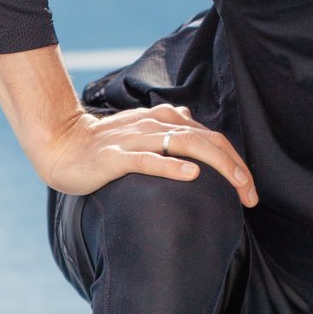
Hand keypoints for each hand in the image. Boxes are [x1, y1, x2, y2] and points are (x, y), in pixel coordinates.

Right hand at [36, 103, 257, 206]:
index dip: (235, 160)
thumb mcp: (142, 134)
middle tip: (251, 195)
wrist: (61, 146)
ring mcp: (135, 139)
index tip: (249, 189)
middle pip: (205, 140)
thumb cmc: (103, 147)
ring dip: (216, 164)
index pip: (210, 136)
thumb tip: (195, 130)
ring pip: (185, 144)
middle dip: (234, 166)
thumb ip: (169, 131)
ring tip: (236, 185)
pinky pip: (148, 159)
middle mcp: (154, 124)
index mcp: (164, 118)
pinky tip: (192, 175)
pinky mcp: (115, 157)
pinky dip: (171, 166)